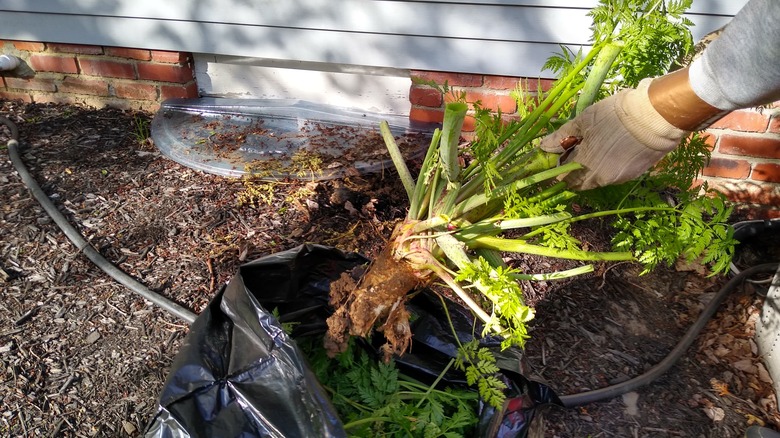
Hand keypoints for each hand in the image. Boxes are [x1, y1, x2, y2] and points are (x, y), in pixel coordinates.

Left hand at [539, 79, 688, 189]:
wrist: (657, 116)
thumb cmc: (616, 114)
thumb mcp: (584, 120)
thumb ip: (561, 136)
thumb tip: (542, 146)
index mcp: (584, 165)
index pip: (562, 177)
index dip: (558, 166)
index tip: (561, 153)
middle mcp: (599, 178)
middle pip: (578, 181)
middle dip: (573, 169)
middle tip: (577, 149)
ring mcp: (617, 178)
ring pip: (596, 179)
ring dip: (590, 168)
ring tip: (597, 146)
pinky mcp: (633, 175)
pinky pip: (612, 175)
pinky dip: (607, 166)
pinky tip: (613, 149)